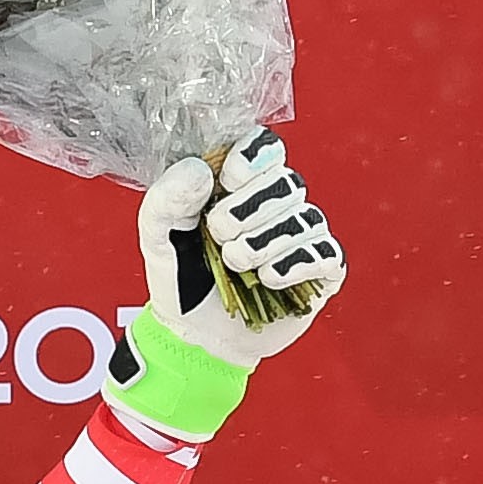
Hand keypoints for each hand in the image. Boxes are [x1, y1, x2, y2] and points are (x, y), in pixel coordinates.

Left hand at [134, 129, 344, 367]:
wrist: (196, 336)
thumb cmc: (180, 279)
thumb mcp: (156, 237)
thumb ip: (165, 200)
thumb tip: (199, 169)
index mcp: (242, 186)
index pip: (265, 147)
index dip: (252, 159)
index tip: (227, 181)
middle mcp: (279, 205)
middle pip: (286, 183)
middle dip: (246, 211)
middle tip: (218, 236)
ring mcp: (305, 236)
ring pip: (305, 219)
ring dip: (263, 243)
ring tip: (234, 265)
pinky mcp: (324, 269)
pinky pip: (326, 253)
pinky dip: (293, 265)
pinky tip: (268, 278)